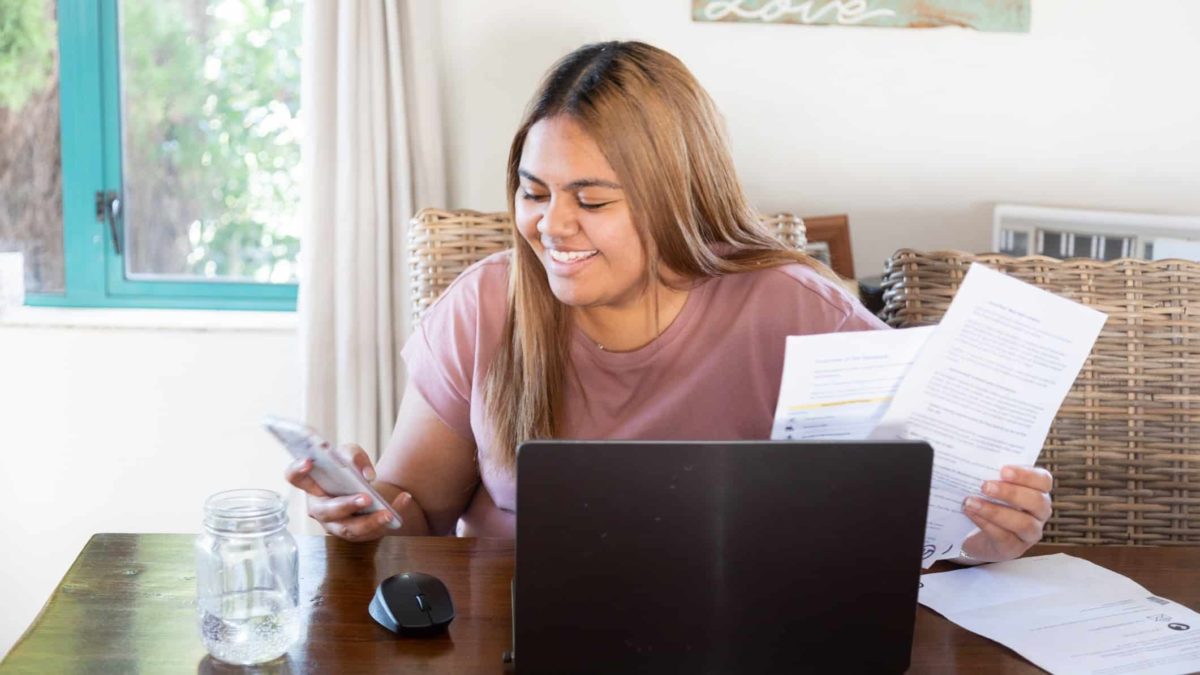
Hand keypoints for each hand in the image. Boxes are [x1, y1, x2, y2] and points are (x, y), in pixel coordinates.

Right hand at [284, 442, 430, 540]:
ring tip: (387, 512)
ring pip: (350, 529)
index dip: (297, 470)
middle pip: (326, 511)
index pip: (295, 478)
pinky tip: (404, 500)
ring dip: (370, 522)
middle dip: (345, 506)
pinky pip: (373, 531)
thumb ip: (353, 455)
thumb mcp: (350, 455)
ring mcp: (337, 524)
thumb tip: (366, 475)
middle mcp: (320, 508)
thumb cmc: (349, 471)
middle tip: (365, 498)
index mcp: (312, 485)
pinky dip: (391, 515)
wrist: (365, 488)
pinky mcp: (357, 534)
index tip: (308, 461)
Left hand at [960, 465, 1052, 562]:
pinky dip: (986, 524)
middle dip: (1010, 493)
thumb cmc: (986, 501)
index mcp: (1037, 491)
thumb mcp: (991, 485)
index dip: (1026, 474)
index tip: (1003, 470)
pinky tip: (970, 514)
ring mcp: (1030, 533)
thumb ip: (990, 473)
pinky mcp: (1014, 548)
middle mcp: (1039, 512)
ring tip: (971, 502)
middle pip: (1037, 501)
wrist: (972, 533)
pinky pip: (1005, 537)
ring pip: (1024, 523)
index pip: (1043, 480)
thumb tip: (973, 460)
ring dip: (995, 511)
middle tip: (984, 486)